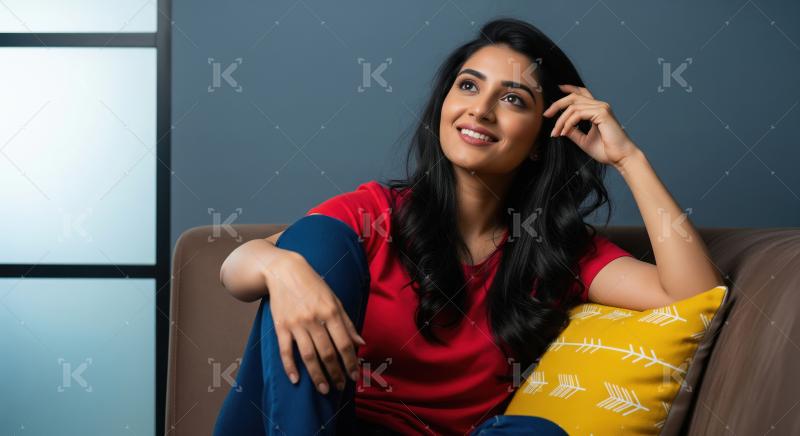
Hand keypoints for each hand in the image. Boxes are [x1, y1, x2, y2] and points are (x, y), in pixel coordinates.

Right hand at [263, 251, 365, 393]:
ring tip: (324, 389)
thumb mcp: (335, 300)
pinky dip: (290, 366)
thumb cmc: (313, 286)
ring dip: (317, 375)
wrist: (284, 271)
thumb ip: (347, 323)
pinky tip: (296, 380)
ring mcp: (296, 324)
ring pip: (308, 355)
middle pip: (327, 353)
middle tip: (340, 387)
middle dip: (336, 373)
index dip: (350, 362)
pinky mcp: (280, 326)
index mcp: (330, 312)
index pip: (344, 343)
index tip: (354, 376)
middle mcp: (314, 319)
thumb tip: (361, 343)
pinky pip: (285, 350)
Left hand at [543, 84, 639, 167]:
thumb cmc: (606, 150)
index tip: (558, 88)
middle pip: (574, 97)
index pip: (583, 93)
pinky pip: (578, 114)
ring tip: (555, 132)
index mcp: (597, 110)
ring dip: (561, 120)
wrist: (620, 157)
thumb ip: (573, 131)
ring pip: (573, 107)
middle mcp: (600, 106)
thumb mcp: (584, 140)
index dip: (570, 89)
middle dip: (557, 104)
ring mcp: (601, 108)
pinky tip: (564, 132)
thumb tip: (561, 127)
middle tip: (546, 114)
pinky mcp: (602, 113)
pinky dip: (568, 123)